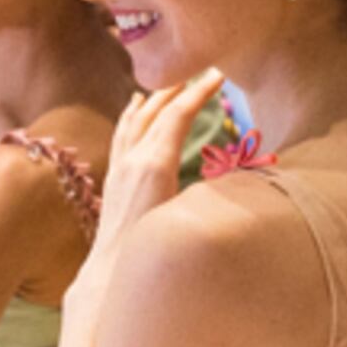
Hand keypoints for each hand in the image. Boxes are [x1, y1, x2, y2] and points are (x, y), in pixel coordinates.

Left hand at [98, 70, 230, 246]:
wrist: (110, 274)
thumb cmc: (152, 249)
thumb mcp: (186, 214)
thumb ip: (209, 188)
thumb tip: (235, 172)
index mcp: (155, 163)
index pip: (178, 115)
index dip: (199, 93)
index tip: (217, 75)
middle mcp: (133, 158)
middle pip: (157, 111)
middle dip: (179, 88)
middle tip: (201, 72)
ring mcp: (120, 166)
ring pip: (136, 119)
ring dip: (155, 97)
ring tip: (169, 82)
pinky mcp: (113, 177)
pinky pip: (123, 133)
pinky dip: (132, 114)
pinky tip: (134, 108)